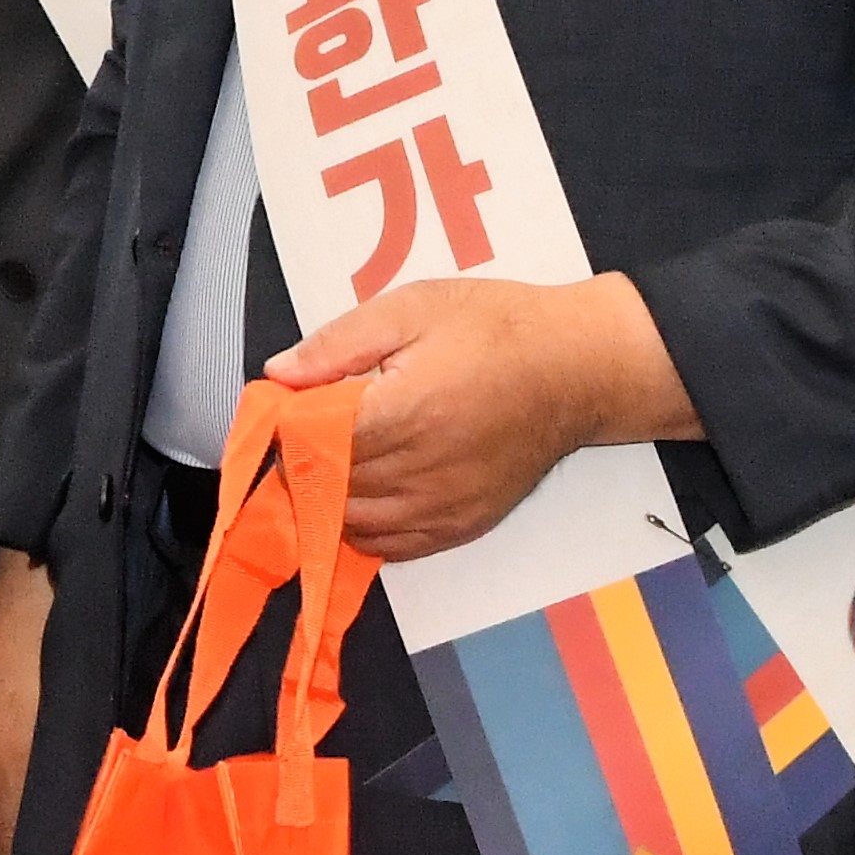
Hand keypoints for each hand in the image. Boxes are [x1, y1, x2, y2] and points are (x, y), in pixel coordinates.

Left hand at [266, 273, 690, 563]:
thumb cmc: (495, 327)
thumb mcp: (412, 308)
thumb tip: (277, 375)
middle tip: (299, 434)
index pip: (315, 443)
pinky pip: (393, 546)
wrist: (577, 368)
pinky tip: (360, 495)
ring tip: (328, 463)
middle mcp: (423, 470)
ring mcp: (445, 506)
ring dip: (327, 500)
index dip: (287, 430)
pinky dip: (363, 528)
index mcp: (407, 410)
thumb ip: (339, 344)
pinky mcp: (464, 525)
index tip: (280, 411)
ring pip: (354, 524)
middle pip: (329, 487)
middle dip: (301, 464)